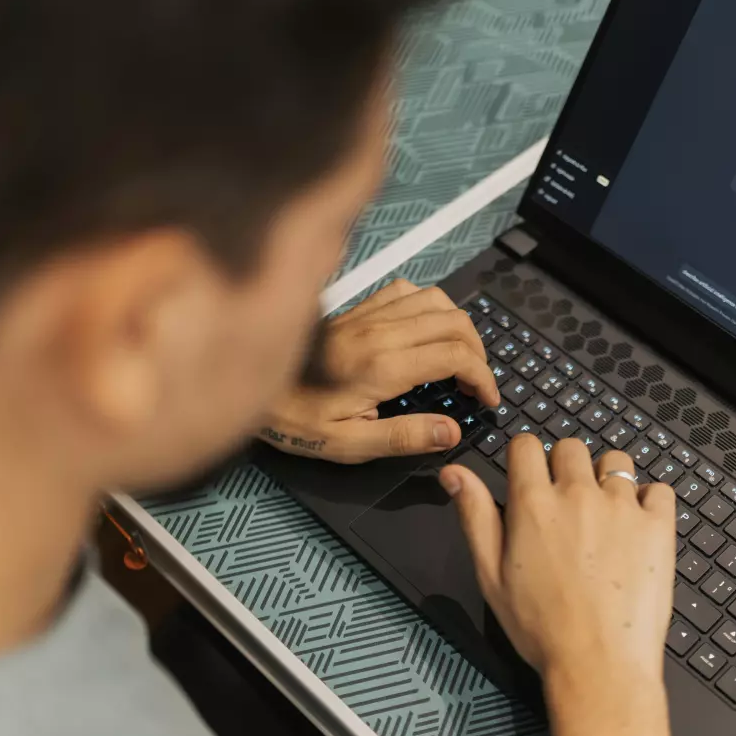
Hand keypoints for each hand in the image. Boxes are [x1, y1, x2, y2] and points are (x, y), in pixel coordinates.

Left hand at [259, 280, 499, 464]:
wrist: (248, 386)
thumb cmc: (295, 421)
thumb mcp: (348, 445)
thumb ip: (403, 438)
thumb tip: (450, 431)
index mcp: (382, 367)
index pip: (455, 356)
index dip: (483, 377)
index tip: (487, 399)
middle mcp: (380, 332)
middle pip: (454, 322)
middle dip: (478, 352)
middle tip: (476, 383)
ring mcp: (368, 315)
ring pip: (436, 300)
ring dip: (459, 326)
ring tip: (459, 356)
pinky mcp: (357, 309)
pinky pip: (406, 290)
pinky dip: (429, 305)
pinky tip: (425, 328)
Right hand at [439, 436, 675, 682]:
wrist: (599, 665)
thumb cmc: (542, 628)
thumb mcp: (491, 575)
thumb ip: (475, 516)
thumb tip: (454, 473)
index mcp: (533, 504)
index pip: (526, 445)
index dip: (525, 458)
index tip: (530, 476)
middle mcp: (578, 495)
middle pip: (571, 448)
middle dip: (564, 467)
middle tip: (566, 505)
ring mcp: (622, 507)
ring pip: (615, 461)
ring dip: (607, 480)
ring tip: (604, 515)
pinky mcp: (657, 526)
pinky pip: (659, 489)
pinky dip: (649, 501)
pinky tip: (636, 527)